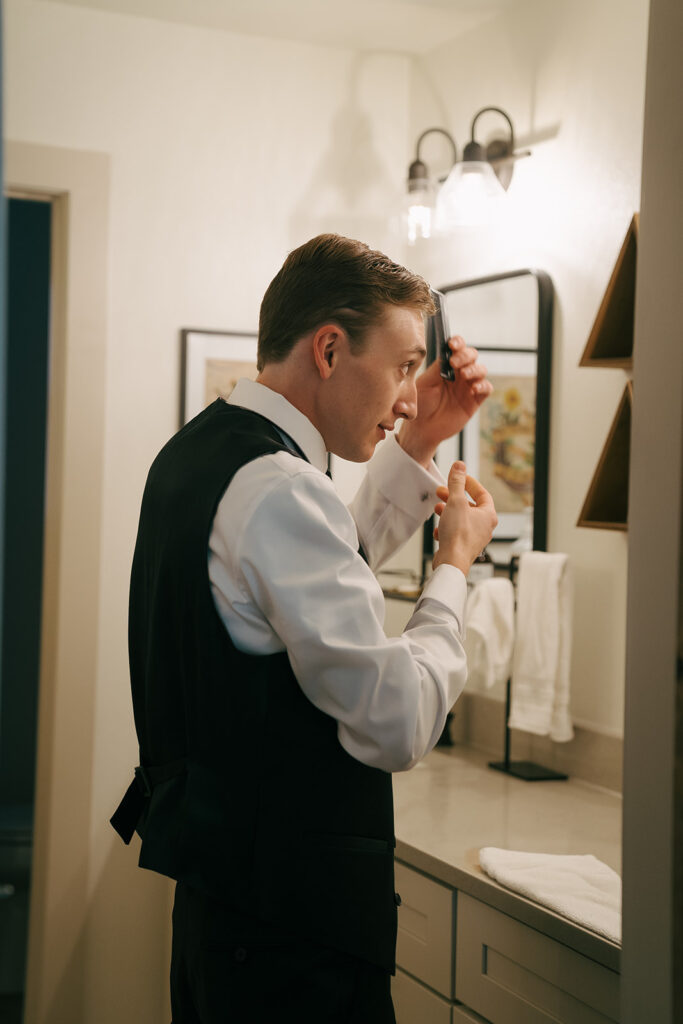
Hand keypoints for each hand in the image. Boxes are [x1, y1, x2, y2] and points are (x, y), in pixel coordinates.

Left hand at [398, 336, 492, 466]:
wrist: (422, 429)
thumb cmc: (420, 405)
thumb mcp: (423, 384)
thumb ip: (434, 370)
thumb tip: (444, 356)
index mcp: (446, 366)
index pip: (456, 348)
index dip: (457, 342)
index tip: (452, 344)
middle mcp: (459, 373)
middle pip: (471, 355)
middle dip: (466, 355)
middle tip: (455, 362)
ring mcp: (468, 386)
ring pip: (481, 369)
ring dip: (474, 369)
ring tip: (464, 375)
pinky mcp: (474, 400)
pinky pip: (486, 389)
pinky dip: (483, 385)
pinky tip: (473, 389)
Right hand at [432, 461, 497, 575]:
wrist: (451, 562)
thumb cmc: (458, 536)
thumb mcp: (456, 501)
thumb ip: (457, 482)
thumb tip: (460, 467)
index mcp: (489, 515)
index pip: (482, 493)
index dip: (470, 483)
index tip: (459, 477)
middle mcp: (485, 527)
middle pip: (469, 506)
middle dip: (454, 497)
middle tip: (442, 492)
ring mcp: (474, 538)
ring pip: (461, 519)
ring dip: (448, 512)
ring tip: (438, 509)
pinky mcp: (463, 547)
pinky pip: (455, 532)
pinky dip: (446, 528)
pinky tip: (439, 530)